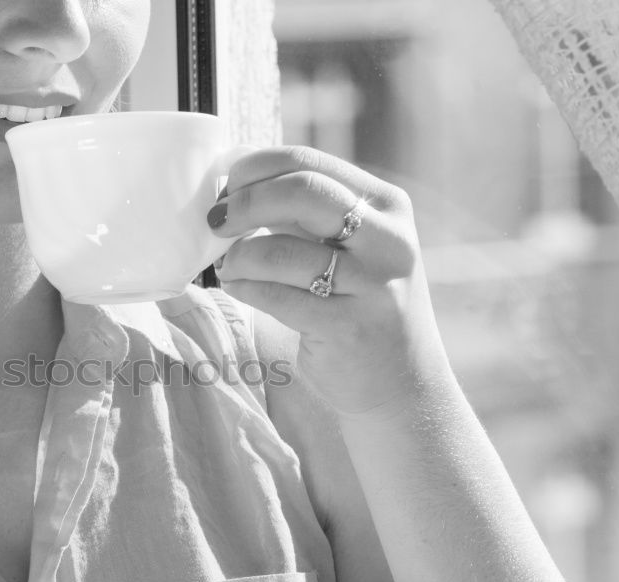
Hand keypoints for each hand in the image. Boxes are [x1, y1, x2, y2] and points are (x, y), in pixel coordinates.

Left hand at [209, 146, 451, 417]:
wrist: (403, 381)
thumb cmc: (360, 304)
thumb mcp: (351, 246)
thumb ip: (305, 214)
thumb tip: (235, 185)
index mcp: (386, 205)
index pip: (310, 163)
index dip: (256, 168)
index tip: (226, 186)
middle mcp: (388, 239)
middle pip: (301, 191)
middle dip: (245, 202)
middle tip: (216, 220)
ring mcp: (373, 285)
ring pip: (280, 250)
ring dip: (238, 255)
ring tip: (227, 265)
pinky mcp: (348, 327)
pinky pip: (276, 296)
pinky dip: (245, 286)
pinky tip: (237, 286)